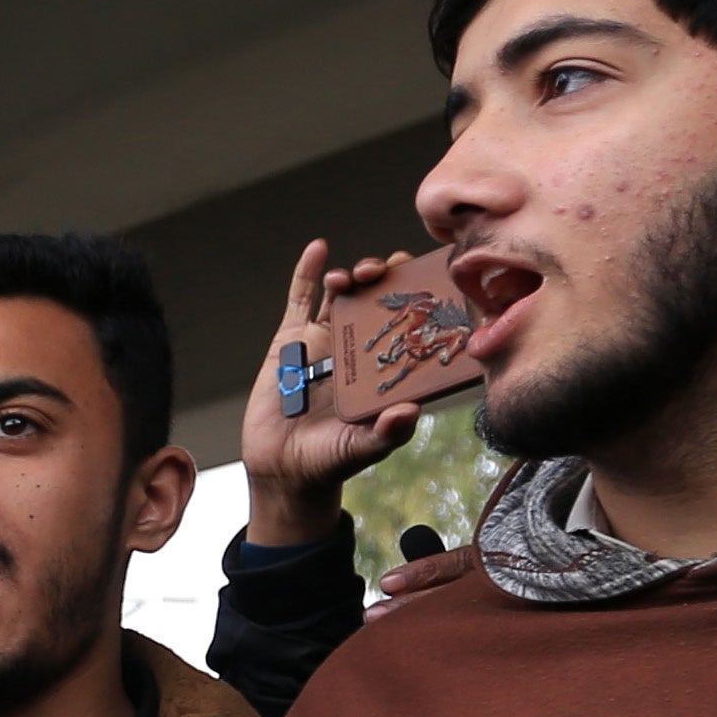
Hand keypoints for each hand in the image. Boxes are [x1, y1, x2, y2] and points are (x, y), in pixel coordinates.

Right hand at [238, 240, 426, 547]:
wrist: (282, 468)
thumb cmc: (331, 460)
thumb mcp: (365, 449)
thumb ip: (389, 432)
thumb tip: (411, 412)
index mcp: (385, 367)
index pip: (411, 323)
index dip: (423, 298)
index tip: (434, 279)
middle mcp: (360, 347)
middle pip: (381, 299)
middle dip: (390, 277)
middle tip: (392, 268)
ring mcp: (326, 340)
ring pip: (346, 294)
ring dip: (355, 274)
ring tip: (357, 274)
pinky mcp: (292, 341)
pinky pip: (301, 298)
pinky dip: (308, 272)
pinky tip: (318, 248)